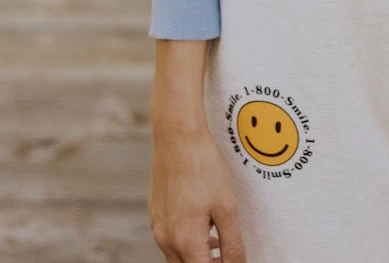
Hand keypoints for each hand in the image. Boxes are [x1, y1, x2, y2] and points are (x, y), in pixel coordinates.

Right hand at [148, 120, 246, 261]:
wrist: (177, 137)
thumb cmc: (202, 167)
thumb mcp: (226, 207)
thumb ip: (232, 243)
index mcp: (185, 242)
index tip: (233, 262)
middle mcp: (166, 240)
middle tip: (227, 256)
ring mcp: (158, 227)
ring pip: (177, 257)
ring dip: (197, 257)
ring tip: (218, 244)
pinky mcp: (155, 214)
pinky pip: (170, 240)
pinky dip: (186, 242)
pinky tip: (203, 227)